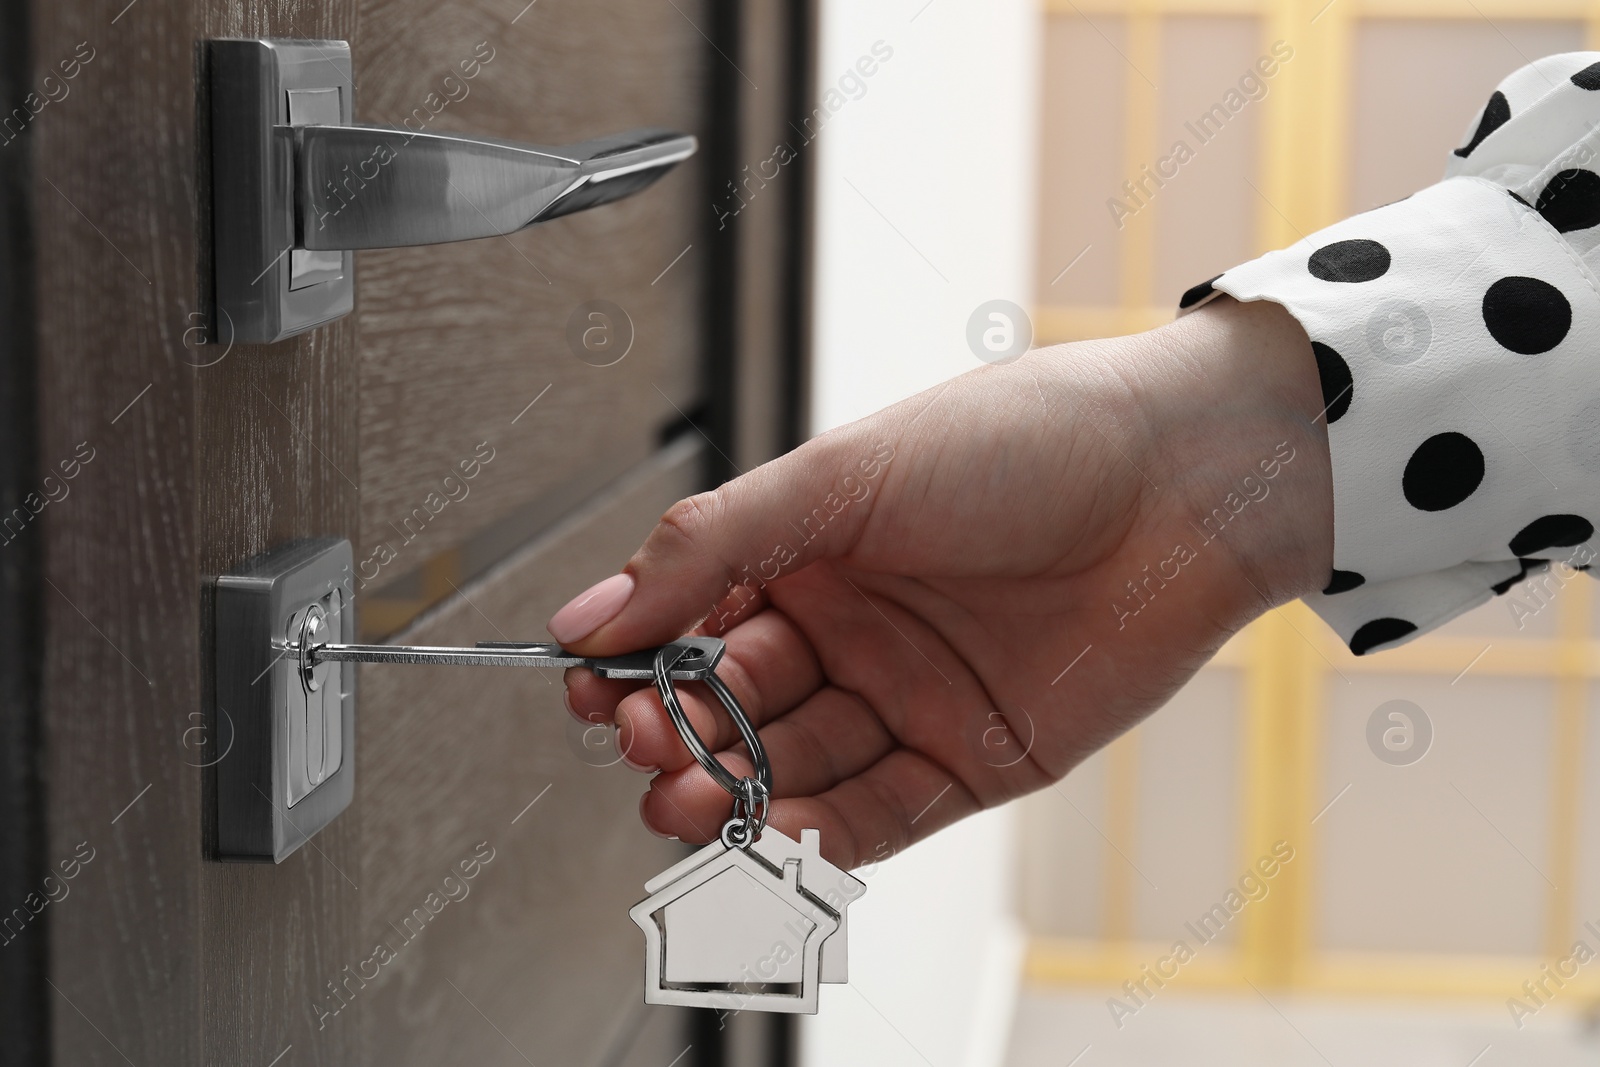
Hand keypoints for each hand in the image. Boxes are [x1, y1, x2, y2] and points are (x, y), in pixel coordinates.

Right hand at [550, 298, 1332, 868]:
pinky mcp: (974, 757)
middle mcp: (856, 628)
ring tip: (682, 798)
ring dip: (732, 791)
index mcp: (812, 550)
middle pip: (735, 706)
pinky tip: (769, 834)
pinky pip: (877, 814)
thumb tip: (589, 613)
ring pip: (794, 769)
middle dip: (679, 732)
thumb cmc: (1028, 439)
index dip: (637, 658)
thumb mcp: (842, 475)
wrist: (1185, 478)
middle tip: (643, 744)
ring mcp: (912, 697)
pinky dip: (817, 835)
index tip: (590, 684)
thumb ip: (710, 548)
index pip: (695, 621)